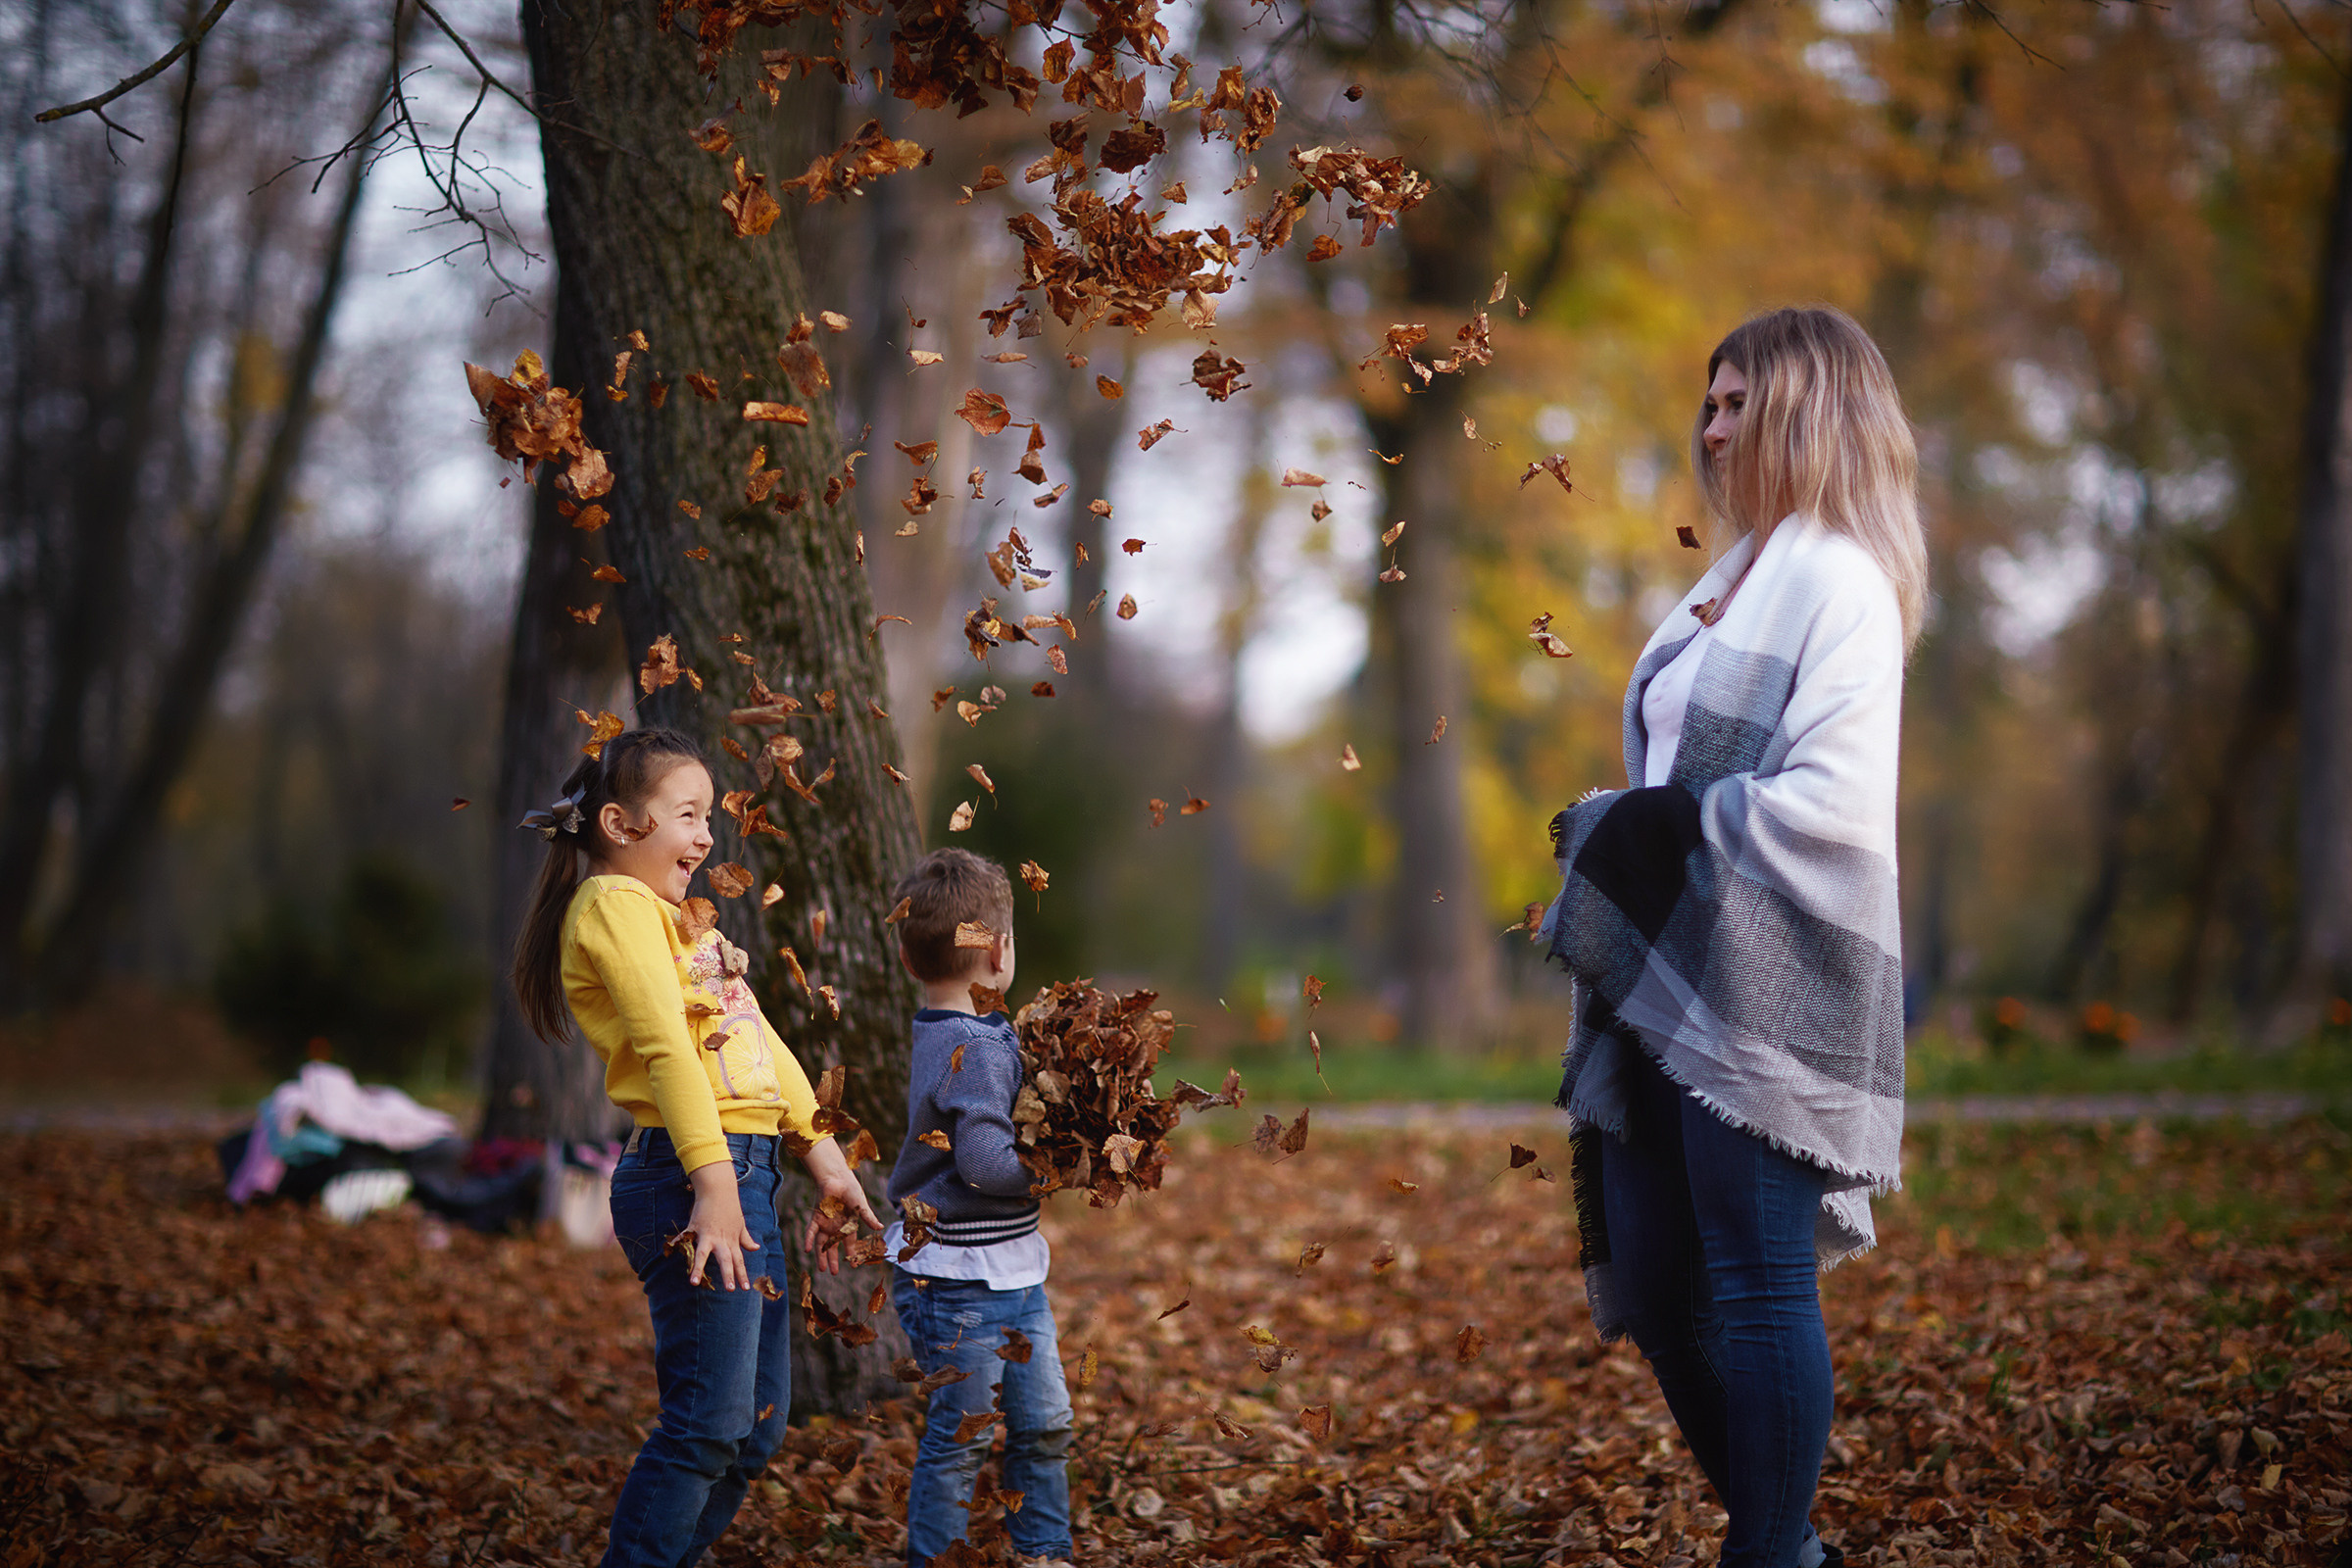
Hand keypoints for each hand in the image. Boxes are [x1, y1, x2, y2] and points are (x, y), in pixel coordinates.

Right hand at [684, 1161, 759, 1290]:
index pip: (739, 1260)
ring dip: (699, 1268)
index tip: (745, 1288)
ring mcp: (707, 1234)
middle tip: (730, 1289)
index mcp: (732, 1240)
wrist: (719, 1190)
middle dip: (728, 1274)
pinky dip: (677, 1244)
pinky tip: (671, 1252)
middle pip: (725, 1260)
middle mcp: (721, 1240)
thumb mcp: (740, 1224)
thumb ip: (746, 1238)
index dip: (741, 1274)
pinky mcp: (695, 1227)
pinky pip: (686, 1239)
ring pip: (703, 1254)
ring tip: (694, 1283)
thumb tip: (756, 1248)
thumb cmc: (730, 1208)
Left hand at [800, 1137, 884, 1274]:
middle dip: (833, 1260)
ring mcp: (825, 1223)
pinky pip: (811, 1231)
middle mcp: (836, 1227)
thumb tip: (881, 1228)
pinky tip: (808, 1250)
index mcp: (848, 1225)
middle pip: (833, 1247)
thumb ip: (868, 1218)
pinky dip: (809, 1240)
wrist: (836, 1177)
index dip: (852, 1254)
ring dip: (821, 1255)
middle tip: (833, 1273)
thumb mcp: (861, 1206)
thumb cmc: (851, 1190)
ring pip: (821, 1243)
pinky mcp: (816, 1217)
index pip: (849, 1243)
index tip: (854, 1266)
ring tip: (822, 1269)